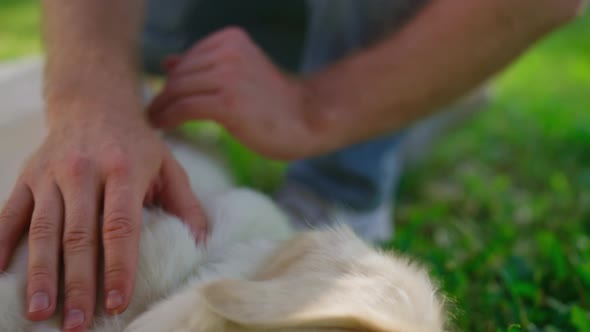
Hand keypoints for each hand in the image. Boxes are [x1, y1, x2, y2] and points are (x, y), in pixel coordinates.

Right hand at [0, 98, 206, 330]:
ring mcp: (50, 174)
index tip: (117, 303)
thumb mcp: (169, 166)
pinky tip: (2, 274)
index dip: (119, 267)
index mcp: (123, 171)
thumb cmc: (137, 143)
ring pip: (42, 230)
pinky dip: (3, 243)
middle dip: (77, 284)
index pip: (120, 227)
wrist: (93, 104)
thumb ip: (187, 204)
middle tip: (77, 325)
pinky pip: (10, 214)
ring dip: (39, 275)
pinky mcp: (27, 176)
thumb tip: (202, 243)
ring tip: (39, 312)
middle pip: (78, 236)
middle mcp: (83, 172)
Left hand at [147, 27, 324, 160]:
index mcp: (232, 39)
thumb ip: (206, 65)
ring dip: (161, 107)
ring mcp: (228, 76)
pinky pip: (184, 108)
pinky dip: (168, 117)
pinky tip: (162, 126)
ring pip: (178, 90)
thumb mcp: (240, 73)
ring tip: (154, 120)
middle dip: (164, 94)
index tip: (164, 98)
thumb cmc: (275, 101)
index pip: (188, 58)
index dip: (174, 80)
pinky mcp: (227, 103)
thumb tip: (168, 62)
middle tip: (153, 112)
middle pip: (179, 74)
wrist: (307, 120)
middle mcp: (229, 52)